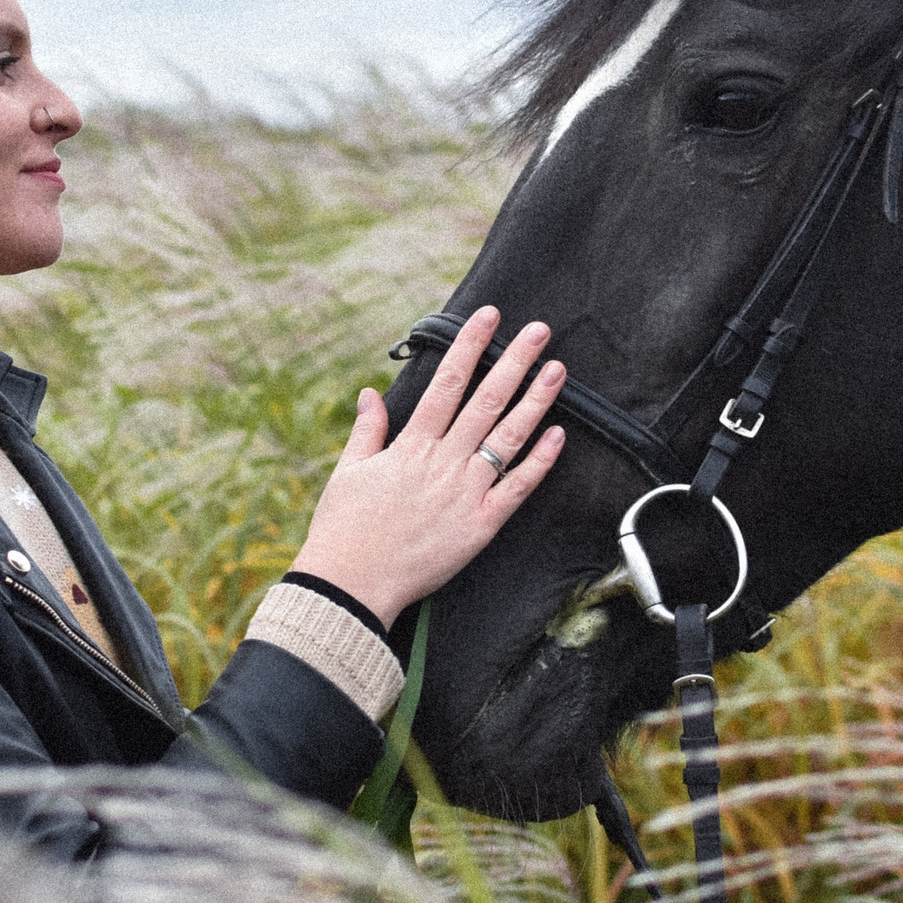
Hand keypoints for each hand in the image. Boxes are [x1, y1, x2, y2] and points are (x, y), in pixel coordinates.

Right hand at [292, 306, 567, 630]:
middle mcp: (443, 463)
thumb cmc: (344, 529)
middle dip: (514, 362)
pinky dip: (539, 462)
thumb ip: (367, 430)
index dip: (469, 347)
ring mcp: (465, 494)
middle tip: (539, 330)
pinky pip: (516, 489)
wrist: (352, 585)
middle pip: (486, 401)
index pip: (446, 383)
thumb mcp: (348, 471)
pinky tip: (558, 435)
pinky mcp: (480, 527)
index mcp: (410, 446)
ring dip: (535, 401)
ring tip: (557, 370)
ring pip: (508, 438)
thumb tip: (370, 392)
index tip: (489, 317)